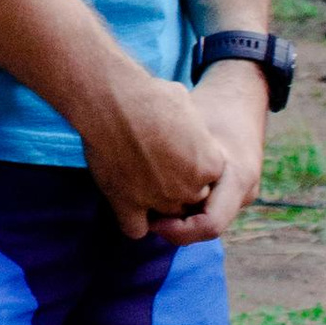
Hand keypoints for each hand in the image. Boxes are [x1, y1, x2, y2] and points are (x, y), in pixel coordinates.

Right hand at [77, 66, 227, 243]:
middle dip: (173, 188)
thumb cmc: (150, 96)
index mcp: (210, 164)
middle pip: (186, 200)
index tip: (172, 155)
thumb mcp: (185, 106)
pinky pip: (135, 229)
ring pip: (163, 216)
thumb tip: (182, 124)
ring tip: (135, 180)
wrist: (115, 102)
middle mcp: (190, 187)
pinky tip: (124, 203)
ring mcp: (160, 199)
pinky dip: (131, 220)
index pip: (205, 180)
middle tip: (152, 166)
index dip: (188, 169)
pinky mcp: (129, 206)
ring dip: (152, 204)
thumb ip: (191, 129)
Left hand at [151, 61, 266, 244]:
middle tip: (142, 217)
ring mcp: (242, 194)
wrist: (240, 98)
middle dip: (174, 226)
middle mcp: (245, 192)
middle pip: (205, 227)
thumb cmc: (210, 108)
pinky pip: (208, 207)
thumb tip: (128, 181)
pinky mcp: (234, 192)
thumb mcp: (189, 127)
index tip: (151, 220)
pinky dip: (185, 205)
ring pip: (205, 218)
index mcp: (238, 177)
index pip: (209, 225)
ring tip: (148, 205)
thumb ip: (169, 154)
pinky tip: (161, 193)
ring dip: (178, 217)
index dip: (177, 230)